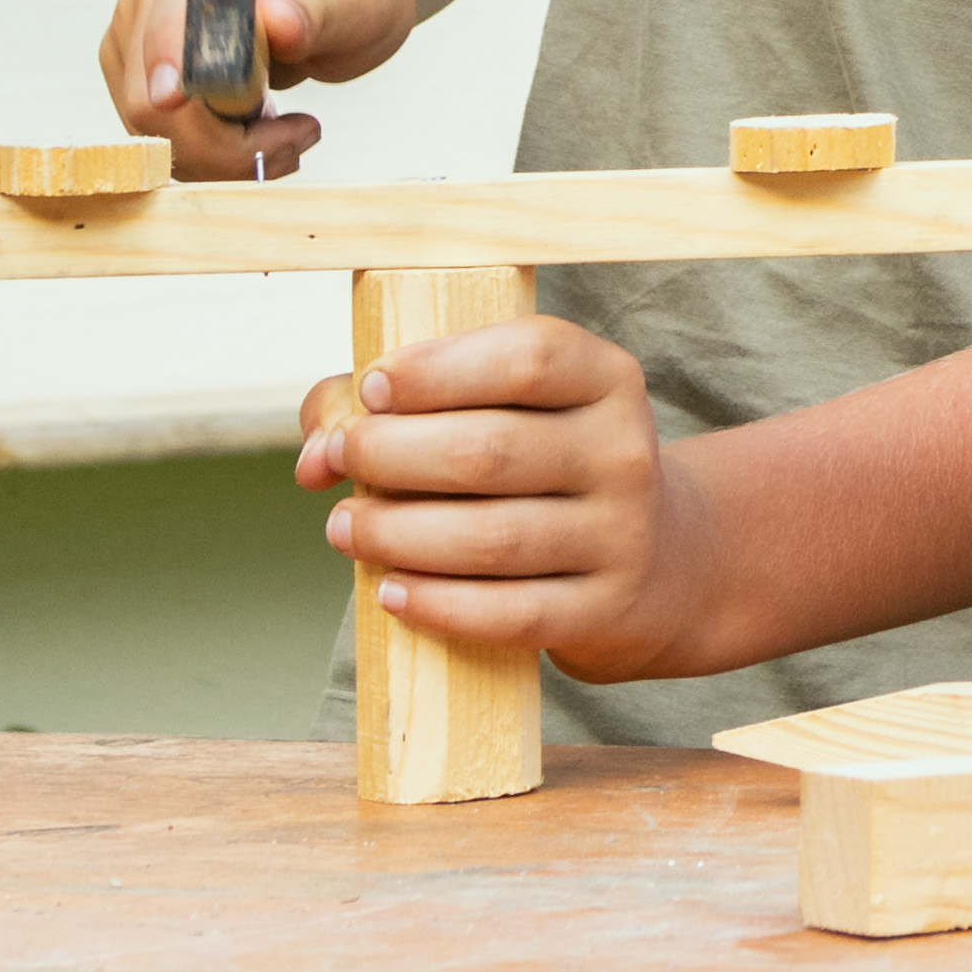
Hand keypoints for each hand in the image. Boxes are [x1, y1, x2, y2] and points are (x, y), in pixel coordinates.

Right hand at [97, 0, 421, 185]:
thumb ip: (318, 6)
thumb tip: (272, 21)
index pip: (171, 17)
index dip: (179, 72)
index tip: (227, 116)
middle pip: (151, 97)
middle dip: (225, 141)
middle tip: (302, 134)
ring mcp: (138, 26)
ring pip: (150, 128)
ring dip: (222, 153)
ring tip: (290, 132)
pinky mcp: (136, 65)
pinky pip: (158, 133)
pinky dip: (210, 152)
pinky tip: (261, 132)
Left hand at [301, 308, 724, 684]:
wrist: (655, 558)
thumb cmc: (541, 468)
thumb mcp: (503, 409)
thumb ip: (396, 405)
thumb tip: (316, 453)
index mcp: (607, 379)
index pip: (528, 358)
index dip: (436, 371)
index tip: (369, 388)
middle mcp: (625, 452)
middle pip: (490, 450)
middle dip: (390, 454)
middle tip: (342, 460)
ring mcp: (621, 535)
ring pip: (490, 538)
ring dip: (394, 533)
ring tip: (345, 527)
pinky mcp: (602, 609)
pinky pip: (509, 613)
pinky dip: (436, 605)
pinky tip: (390, 591)